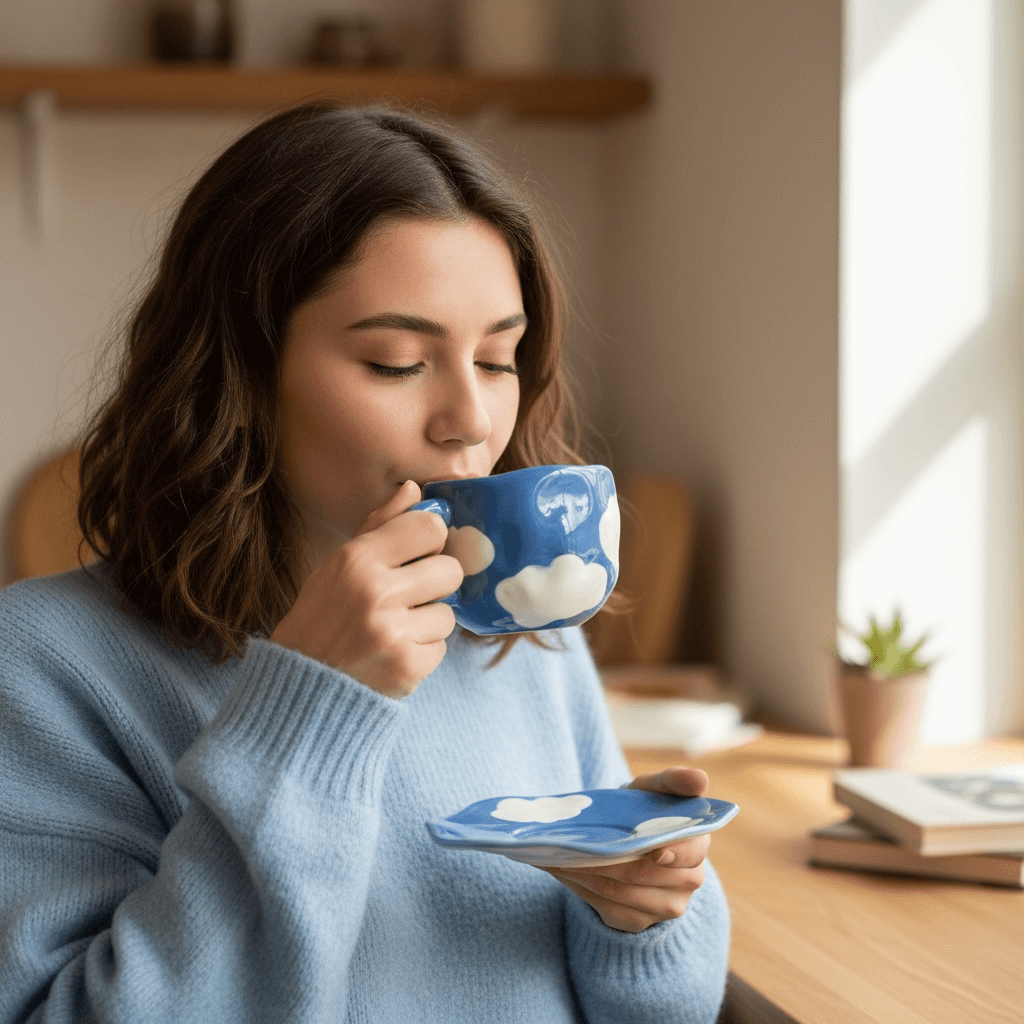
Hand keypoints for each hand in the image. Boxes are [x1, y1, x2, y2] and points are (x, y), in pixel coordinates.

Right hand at [270, 481, 463, 698]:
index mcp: (357, 559)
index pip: (429, 526)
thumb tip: (414, 490)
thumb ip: (379, 526)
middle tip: (408, 598)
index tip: (419, 554)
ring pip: (448, 613)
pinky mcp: (407, 666)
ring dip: (427, 624)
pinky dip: (422, 653)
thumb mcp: (337, 566)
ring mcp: (392, 631)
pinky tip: (392, 655)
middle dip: (435, 585)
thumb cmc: (321, 619)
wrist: (299, 688)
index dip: (431, 540)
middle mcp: (375, 591)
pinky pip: (441, 648)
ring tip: (393, 631)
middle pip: (450, 570)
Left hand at [543, 767, 710, 932]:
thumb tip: (700, 778)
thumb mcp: (656, 789)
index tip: (654, 852)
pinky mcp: (638, 921)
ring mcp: (665, 907)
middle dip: (604, 859)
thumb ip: (674, 780)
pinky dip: (580, 889)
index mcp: (697, 846)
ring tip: (556, 854)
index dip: (673, 854)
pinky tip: (561, 871)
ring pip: (618, 892)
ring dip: (584, 874)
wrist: (631, 841)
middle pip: (641, 874)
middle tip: (571, 844)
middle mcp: (688, 882)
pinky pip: (606, 909)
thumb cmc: (645, 809)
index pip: (689, 853)